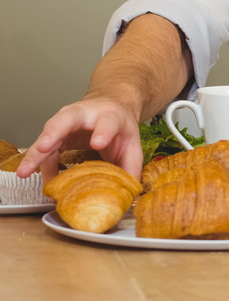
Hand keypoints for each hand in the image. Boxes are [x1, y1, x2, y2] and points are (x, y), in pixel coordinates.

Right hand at [18, 97, 141, 179]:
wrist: (110, 106)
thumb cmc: (119, 126)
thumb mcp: (132, 143)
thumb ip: (131, 166)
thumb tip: (128, 193)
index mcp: (109, 115)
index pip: (106, 122)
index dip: (102, 132)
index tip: (98, 143)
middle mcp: (83, 115)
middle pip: (65, 121)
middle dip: (53, 134)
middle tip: (43, 148)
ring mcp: (65, 122)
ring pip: (47, 135)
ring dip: (35, 154)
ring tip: (25, 172)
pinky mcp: (54, 133)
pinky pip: (45, 150)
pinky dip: (41, 166)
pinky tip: (45, 182)